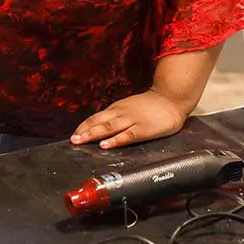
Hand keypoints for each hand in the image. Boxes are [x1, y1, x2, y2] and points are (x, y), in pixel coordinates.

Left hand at [70, 90, 188, 149]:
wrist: (171, 98)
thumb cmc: (149, 106)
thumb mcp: (128, 108)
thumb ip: (115, 117)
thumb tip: (99, 129)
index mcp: (116, 109)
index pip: (95, 118)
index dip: (83, 127)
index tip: (73, 136)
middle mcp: (121, 113)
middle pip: (98, 122)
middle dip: (84, 131)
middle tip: (72, 140)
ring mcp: (132, 121)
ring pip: (109, 127)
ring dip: (93, 134)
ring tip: (81, 141)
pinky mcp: (143, 129)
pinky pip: (127, 135)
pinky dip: (115, 140)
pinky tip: (105, 145)